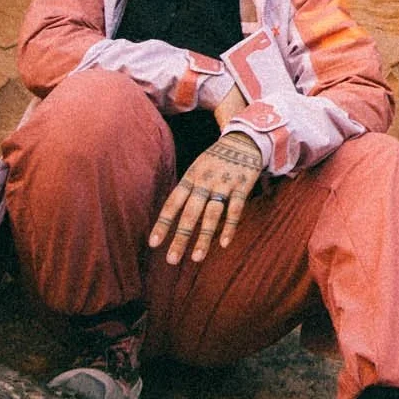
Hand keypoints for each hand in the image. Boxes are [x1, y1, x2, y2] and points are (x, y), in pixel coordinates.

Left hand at [149, 130, 264, 265]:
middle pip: (190, 213)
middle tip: (171, 260)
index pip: (173, 203)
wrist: (244, 138)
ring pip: (212, 214)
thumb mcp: (197, 168)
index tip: (154, 243)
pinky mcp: (243, 185)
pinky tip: (224, 244)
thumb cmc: (216, 160)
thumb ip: (188, 191)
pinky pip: (235, 209)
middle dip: (180, 237)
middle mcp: (204, 181)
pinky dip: (230, 226)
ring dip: (203, 237)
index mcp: (191, 177)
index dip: (163, 223)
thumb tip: (172, 217)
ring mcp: (224, 183)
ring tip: (196, 258)